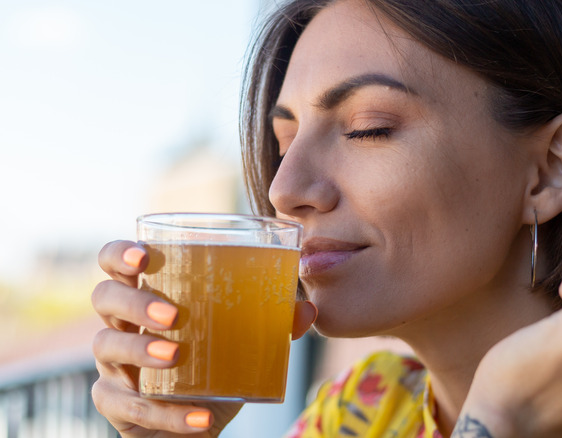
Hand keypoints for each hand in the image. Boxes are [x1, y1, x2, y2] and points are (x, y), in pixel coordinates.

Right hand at [91, 240, 316, 436]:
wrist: (194, 425)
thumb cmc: (212, 369)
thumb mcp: (242, 344)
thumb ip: (272, 323)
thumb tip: (307, 309)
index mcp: (149, 296)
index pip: (117, 263)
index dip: (119, 253)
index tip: (143, 256)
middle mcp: (122, 323)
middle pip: (106, 296)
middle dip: (135, 300)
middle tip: (172, 314)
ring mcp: (113, 364)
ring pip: (107, 346)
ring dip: (142, 349)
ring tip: (176, 355)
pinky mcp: (114, 403)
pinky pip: (127, 404)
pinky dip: (165, 412)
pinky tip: (199, 417)